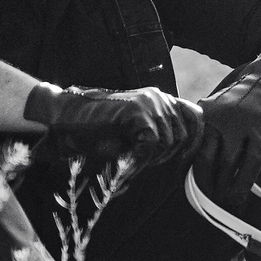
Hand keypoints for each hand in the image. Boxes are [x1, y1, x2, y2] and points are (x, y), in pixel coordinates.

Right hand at [24, 82, 192, 168]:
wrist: (64, 118)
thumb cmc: (97, 130)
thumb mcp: (135, 132)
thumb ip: (160, 135)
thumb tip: (190, 152)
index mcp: (161, 99)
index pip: (196, 118)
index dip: (193, 141)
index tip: (182, 158)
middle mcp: (158, 97)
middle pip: (184, 135)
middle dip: (167, 155)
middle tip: (142, 161)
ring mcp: (148, 102)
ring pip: (169, 142)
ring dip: (152, 159)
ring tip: (132, 160)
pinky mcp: (137, 112)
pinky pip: (151, 145)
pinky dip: (140, 160)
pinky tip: (127, 163)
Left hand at [192, 46, 260, 197]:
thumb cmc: (251, 94)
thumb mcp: (223, 103)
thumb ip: (210, 124)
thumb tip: (198, 155)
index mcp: (206, 113)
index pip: (191, 148)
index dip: (188, 171)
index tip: (188, 186)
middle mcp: (220, 120)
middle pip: (206, 160)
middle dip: (204, 184)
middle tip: (205, 198)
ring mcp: (243, 127)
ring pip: (227, 165)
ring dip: (223, 188)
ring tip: (223, 200)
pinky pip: (251, 165)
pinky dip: (243, 184)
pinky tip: (239, 196)